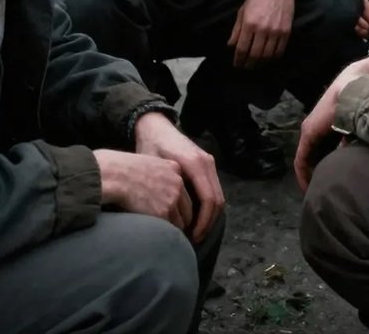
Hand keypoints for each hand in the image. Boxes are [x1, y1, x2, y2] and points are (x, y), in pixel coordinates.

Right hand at [93, 148, 193, 233]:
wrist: (117, 176)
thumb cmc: (124, 169)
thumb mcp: (148, 162)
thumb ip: (158, 173)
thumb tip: (156, 187)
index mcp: (174, 169)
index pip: (183, 190)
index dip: (178, 203)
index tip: (172, 211)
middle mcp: (177, 183)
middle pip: (187, 208)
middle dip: (181, 219)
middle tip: (172, 228)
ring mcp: (172, 198)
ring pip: (181, 221)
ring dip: (173, 229)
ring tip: (164, 235)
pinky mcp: (163, 213)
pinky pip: (170, 229)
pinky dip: (164, 234)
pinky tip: (157, 235)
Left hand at [131, 111, 224, 241]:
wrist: (155, 127)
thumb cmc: (150, 147)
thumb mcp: (154, 168)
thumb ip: (164, 190)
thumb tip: (168, 221)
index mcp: (195, 164)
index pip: (208, 199)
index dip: (202, 222)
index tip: (192, 238)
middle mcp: (206, 162)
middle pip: (217, 200)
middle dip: (208, 223)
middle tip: (194, 240)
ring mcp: (209, 162)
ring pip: (218, 196)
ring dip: (210, 216)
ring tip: (195, 232)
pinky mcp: (207, 164)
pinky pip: (214, 190)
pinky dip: (208, 206)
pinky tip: (196, 218)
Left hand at [229, 0, 297, 67]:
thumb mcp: (243, 11)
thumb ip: (237, 29)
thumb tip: (231, 45)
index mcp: (249, 23)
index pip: (242, 49)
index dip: (238, 60)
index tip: (237, 64)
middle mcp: (262, 29)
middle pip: (254, 55)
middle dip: (249, 64)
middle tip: (246, 67)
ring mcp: (275, 31)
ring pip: (267, 56)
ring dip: (261, 63)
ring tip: (257, 64)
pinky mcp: (286, 31)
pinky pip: (279, 50)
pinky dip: (273, 57)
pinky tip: (269, 57)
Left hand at [293, 56, 368, 192]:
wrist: (357, 90)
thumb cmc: (360, 105)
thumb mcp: (355, 129)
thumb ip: (350, 144)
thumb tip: (350, 164)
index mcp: (325, 125)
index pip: (318, 150)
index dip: (320, 167)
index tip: (325, 183)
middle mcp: (313, 127)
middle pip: (310, 155)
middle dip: (314, 172)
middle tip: (319, 190)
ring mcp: (309, 129)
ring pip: (304, 158)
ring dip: (309, 174)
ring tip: (314, 190)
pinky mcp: (308, 133)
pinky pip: (301, 158)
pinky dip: (303, 173)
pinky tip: (308, 185)